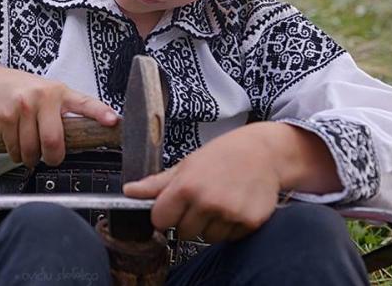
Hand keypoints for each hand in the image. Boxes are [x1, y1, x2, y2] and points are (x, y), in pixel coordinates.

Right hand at [0, 64, 117, 167]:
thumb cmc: (22, 91)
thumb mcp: (48, 93)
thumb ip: (64, 111)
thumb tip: (83, 139)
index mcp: (60, 92)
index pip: (85, 103)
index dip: (100, 113)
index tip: (113, 121)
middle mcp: (43, 97)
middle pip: (53, 141)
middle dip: (52, 157)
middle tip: (51, 158)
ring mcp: (23, 106)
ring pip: (32, 150)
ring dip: (31, 158)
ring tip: (30, 150)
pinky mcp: (6, 117)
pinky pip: (15, 149)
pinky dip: (16, 154)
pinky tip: (15, 144)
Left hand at [122, 124, 281, 242]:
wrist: (263, 153)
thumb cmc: (221, 156)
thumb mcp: (186, 164)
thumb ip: (157, 183)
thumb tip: (128, 191)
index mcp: (186, 186)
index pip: (160, 220)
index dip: (165, 214)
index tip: (174, 206)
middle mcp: (207, 201)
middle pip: (183, 233)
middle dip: (189, 220)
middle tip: (202, 199)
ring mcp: (229, 214)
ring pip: (207, 238)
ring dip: (210, 226)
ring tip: (220, 201)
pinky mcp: (249, 223)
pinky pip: (229, 238)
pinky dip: (230, 227)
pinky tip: (235, 205)